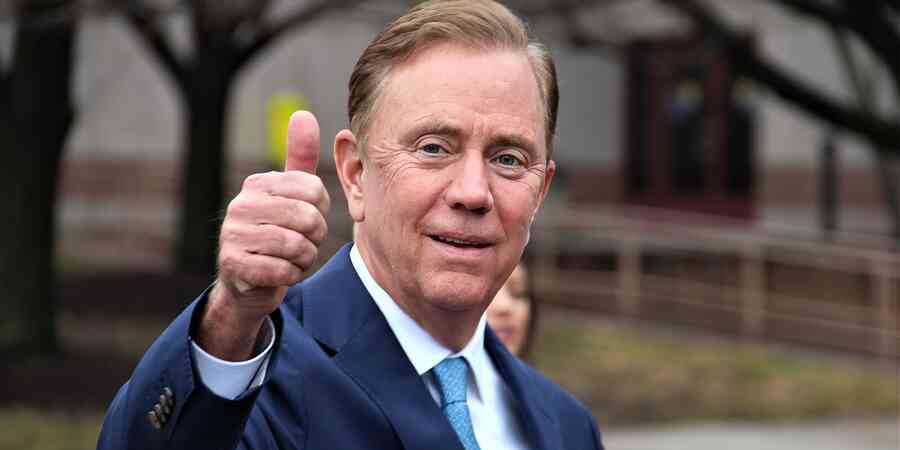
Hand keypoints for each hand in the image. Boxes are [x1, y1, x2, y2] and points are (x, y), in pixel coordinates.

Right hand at [199, 111, 330, 359]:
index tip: (307, 220)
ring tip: (292, 258)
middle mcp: (241, 205)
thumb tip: (303, 114)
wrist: (248, 285)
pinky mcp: (233, 266)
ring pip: (297, 246)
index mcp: (258, 183)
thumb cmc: (276, 234)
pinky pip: (283, 271)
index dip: (321, 211)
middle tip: (302, 243)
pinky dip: (291, 276)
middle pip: (308, 218)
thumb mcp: (288, 194)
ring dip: (304, 259)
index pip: (315, 190)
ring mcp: (232, 235)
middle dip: (315, 238)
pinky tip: (280, 272)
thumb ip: (299, 157)